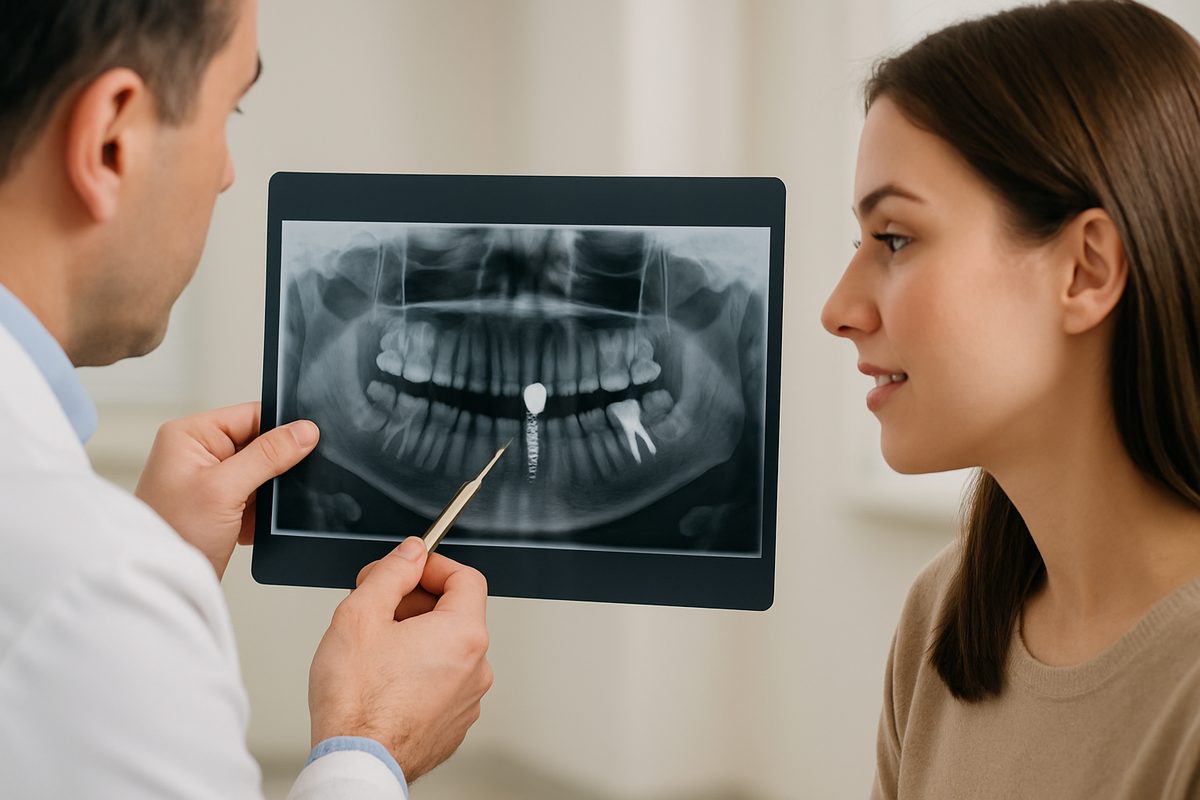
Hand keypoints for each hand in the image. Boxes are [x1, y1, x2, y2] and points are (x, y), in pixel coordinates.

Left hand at [134, 402, 319, 578]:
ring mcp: (209, 480)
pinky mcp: (219, 505)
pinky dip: (260, 511)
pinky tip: (248, 525)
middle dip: (273, 467)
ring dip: (266, 492)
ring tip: (254, 511)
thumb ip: (268, 455)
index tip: (308, 443)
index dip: (280, 428)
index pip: (250, 415)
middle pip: (258, 443)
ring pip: (260, 472)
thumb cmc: (173, 534)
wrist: (162, 586)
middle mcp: (198, 453)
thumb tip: (304, 431)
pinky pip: (255, 496)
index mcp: (190, 435)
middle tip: (272, 487)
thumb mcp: (225, 488)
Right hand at [309, 537, 492, 781]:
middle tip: (377, 607)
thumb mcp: (361, 614)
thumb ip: (392, 573)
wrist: (356, 762)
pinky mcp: (453, 723)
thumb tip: (411, 554)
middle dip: (416, 602)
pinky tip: (385, 680)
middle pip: (455, 613)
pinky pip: (442, 682)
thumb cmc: (356, 702)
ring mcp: (468, 699)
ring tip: (375, 650)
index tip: (408, 569)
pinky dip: (419, 672)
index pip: (466, 578)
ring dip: (416, 638)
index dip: (433, 566)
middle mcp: (476, 667)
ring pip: (447, 649)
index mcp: (463, 635)